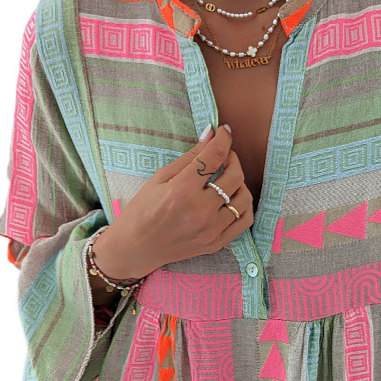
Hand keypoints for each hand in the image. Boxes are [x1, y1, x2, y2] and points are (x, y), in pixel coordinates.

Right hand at [94, 125, 252, 277]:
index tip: (225, 131)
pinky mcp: (216, 243)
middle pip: (234, 176)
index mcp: (182, 191)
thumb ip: (189, 157)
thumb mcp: (159, 178)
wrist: (136, 248)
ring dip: (239, 183)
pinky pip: (243, 221)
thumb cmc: (143, 210)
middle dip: (232, 158)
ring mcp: (210, 230)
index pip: (214, 157)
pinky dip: (243, 206)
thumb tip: (210, 134)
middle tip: (224, 156)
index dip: (223, 139)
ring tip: (227, 179)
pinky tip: (232, 199)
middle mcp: (200, 211)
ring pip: (243, 198)